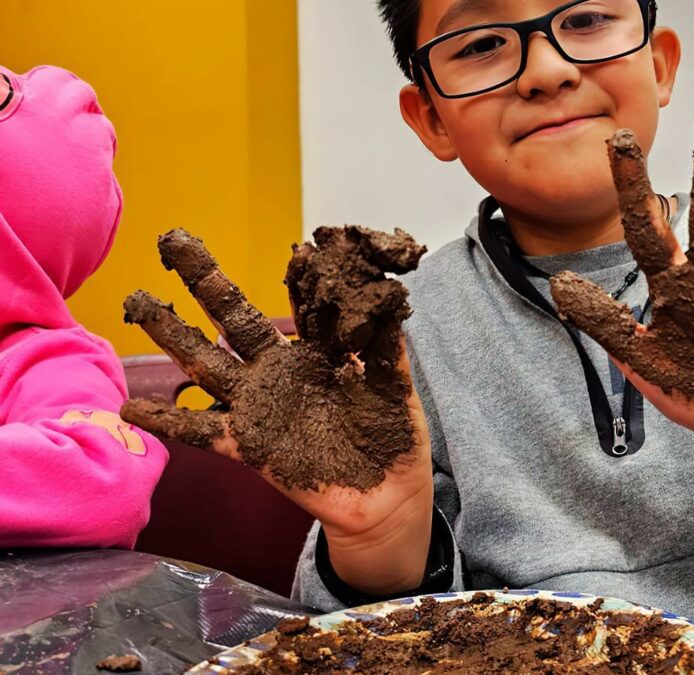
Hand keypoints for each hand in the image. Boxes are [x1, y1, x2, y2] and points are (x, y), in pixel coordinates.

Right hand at [121, 226, 433, 591]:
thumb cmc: (393, 436)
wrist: (386, 496)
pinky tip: (129, 407)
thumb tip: (390, 294)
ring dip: (171, 332)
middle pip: (233, 316)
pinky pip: (200, 431)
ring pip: (206, 361)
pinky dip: (166, 420)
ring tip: (139, 300)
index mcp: (317, 351)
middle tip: (173, 239)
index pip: (300, 303)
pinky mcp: (249, 444)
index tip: (299, 248)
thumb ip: (386, 344)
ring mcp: (259, 405)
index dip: (298, 277)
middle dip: (203, 278)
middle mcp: (279, 370)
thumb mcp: (394, 384)